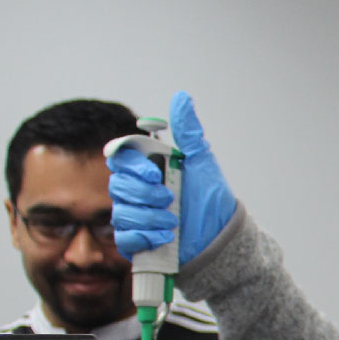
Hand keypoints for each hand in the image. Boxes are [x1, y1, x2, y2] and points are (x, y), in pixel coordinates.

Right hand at [107, 91, 238, 264]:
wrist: (221, 236)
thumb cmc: (209, 197)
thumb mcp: (201, 162)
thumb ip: (188, 132)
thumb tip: (181, 97)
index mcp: (146, 168)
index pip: (119, 158)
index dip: (131, 165)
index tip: (153, 173)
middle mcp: (135, 191)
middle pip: (118, 186)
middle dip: (144, 193)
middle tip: (170, 198)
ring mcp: (133, 216)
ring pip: (121, 213)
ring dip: (149, 217)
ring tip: (173, 221)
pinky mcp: (135, 241)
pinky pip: (125, 238)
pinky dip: (144, 236)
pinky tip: (165, 236)